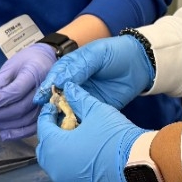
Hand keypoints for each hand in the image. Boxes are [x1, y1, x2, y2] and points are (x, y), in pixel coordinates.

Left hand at [0, 42, 56, 140]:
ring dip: (4, 125)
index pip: (15, 92)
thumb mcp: (10, 66)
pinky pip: (34, 127)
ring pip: (26, 120)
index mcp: (35, 72)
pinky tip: (4, 134)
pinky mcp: (48, 112)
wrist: (47, 61)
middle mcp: (45, 89)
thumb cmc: (27, 61)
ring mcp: (48, 102)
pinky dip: (18, 133)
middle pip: (20, 108)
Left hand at [35, 81, 144, 181]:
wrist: (138, 167)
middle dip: (53, 133)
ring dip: (61, 151)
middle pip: (46, 146)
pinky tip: (86, 157)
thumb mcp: (96, 111)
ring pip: (55, 164)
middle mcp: (54, 168)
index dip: (49, 113)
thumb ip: (79, 99)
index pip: (43, 125)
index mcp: (54, 146)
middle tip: (66, 122)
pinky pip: (68, 176)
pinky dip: (72, 166)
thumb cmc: (114, 138)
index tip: (57, 105)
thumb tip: (70, 89)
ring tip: (77, 139)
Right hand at [36, 35, 152, 112]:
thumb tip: (59, 81)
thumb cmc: (116, 53)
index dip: (46, 87)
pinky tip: (72, 128)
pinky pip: (84, 116)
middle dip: (51, 104)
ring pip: (68, 108)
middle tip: (47, 113)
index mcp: (71, 67)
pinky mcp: (95, 108)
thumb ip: (79, 67)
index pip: (54, 78)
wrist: (140, 64)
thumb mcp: (96, 54)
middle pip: (57, 96)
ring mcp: (84, 97)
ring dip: (62, 115)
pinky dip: (77, 122)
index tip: (41, 97)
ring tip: (56, 123)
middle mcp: (74, 84)